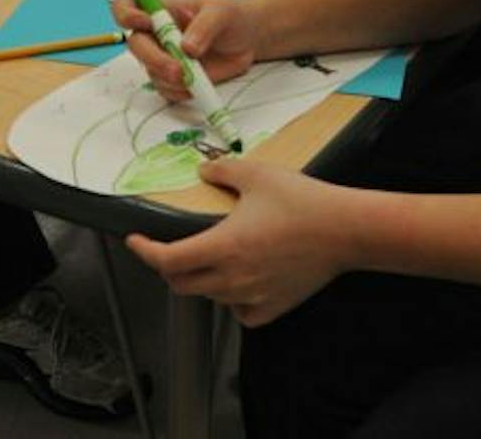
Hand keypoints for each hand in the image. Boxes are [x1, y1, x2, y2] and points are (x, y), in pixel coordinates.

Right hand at [110, 0, 258, 98]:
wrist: (247, 40)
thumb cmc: (230, 17)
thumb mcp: (221, 13)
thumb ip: (204, 26)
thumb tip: (187, 48)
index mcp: (160, 9)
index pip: (126, 7)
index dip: (126, 14)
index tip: (145, 22)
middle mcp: (155, 34)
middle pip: (135, 45)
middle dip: (154, 59)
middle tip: (179, 69)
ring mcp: (162, 58)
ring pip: (152, 72)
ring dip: (171, 79)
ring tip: (198, 77)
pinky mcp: (174, 79)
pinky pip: (167, 90)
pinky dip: (182, 92)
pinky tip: (199, 85)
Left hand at [126, 159, 350, 325]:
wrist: (345, 230)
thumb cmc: (304, 202)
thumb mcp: (257, 174)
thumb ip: (223, 170)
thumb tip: (203, 168)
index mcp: (223, 246)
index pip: (167, 260)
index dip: (144, 252)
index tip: (134, 241)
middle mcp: (233, 277)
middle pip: (181, 283)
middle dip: (167, 266)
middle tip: (168, 248)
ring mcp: (252, 296)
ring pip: (209, 297)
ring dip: (200, 280)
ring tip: (210, 258)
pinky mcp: (272, 307)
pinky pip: (238, 313)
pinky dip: (230, 300)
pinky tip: (238, 283)